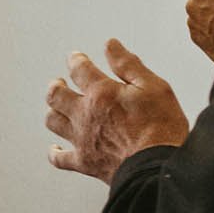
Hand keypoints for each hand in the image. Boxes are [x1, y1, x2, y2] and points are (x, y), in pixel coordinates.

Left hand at [45, 41, 190, 183]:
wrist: (156, 167)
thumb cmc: (160, 127)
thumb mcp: (154, 86)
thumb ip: (129, 65)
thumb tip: (110, 45)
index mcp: (102, 93)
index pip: (80, 69)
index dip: (76, 60)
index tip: (76, 57)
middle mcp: (85, 114)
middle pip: (56, 95)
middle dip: (56, 85)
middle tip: (59, 82)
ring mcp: (82, 139)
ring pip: (53, 121)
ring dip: (53, 112)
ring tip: (57, 108)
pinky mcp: (84, 162)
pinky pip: (59, 159)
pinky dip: (54, 153)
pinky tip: (55, 148)